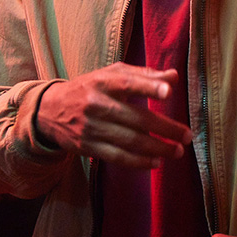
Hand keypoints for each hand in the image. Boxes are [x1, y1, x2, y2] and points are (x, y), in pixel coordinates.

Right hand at [35, 63, 189, 167]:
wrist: (50, 110)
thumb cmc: (89, 88)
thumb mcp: (110, 74)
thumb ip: (143, 74)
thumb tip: (174, 76)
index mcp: (103, 81)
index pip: (128, 83)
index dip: (148, 86)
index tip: (169, 92)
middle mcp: (96, 104)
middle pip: (136, 118)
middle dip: (165, 128)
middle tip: (187, 135)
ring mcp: (91, 127)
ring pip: (129, 140)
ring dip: (157, 148)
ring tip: (177, 151)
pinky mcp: (88, 146)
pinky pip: (117, 157)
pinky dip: (138, 162)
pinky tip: (156, 162)